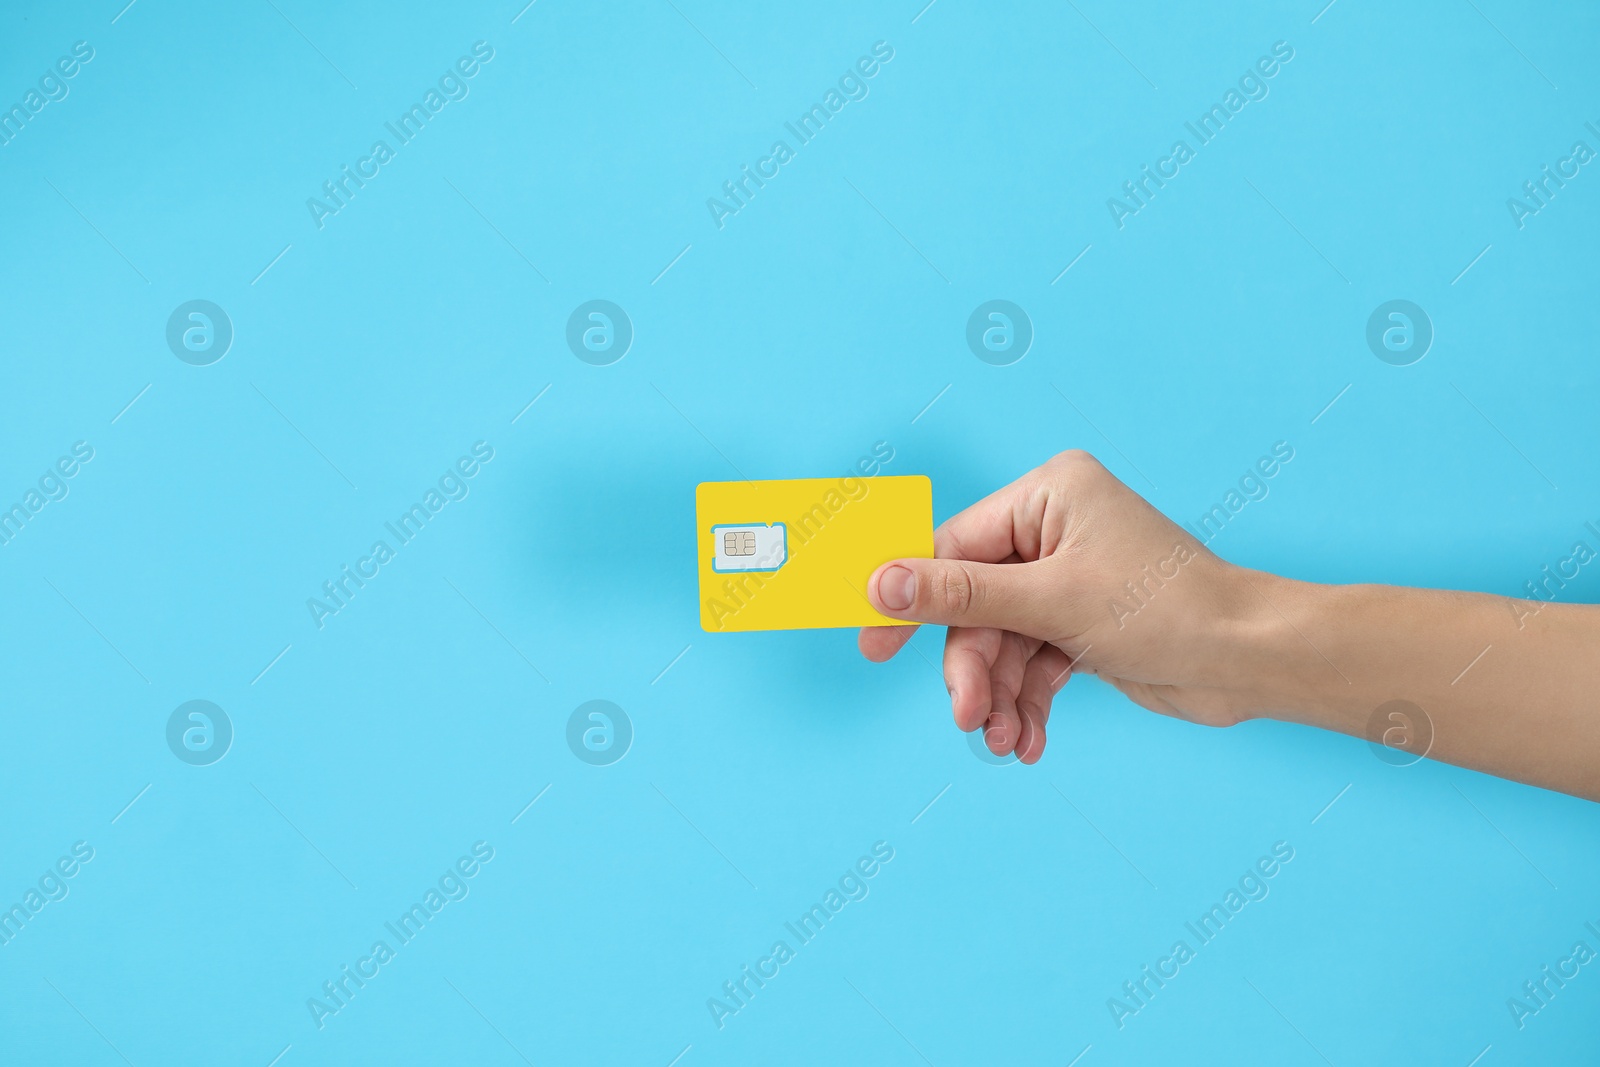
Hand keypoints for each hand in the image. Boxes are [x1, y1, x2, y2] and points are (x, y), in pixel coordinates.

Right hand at [859, 450, 1270, 762]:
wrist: (1249, 661)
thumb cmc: (1167, 609)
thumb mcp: (1051, 602)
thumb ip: (960, 596)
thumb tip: (881, 584)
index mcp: (1049, 495)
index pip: (954, 547)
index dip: (912, 599)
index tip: (875, 646)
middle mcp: (1055, 529)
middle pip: (975, 605)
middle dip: (974, 668)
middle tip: (969, 717)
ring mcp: (1069, 579)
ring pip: (1001, 643)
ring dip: (1000, 697)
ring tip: (1007, 742)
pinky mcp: (1082, 625)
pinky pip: (1032, 663)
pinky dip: (1027, 702)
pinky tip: (1030, 740)